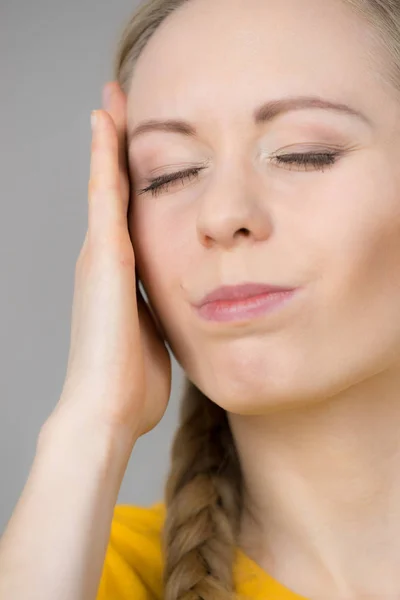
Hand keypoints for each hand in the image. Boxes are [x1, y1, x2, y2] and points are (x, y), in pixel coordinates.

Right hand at [49, 82, 171, 443]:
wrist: (106, 410)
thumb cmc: (131, 384)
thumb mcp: (156, 336)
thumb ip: (164, 314)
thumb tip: (182, 311)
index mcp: (122, 276)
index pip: (128, 215)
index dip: (132, 181)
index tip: (141, 150)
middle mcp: (106, 257)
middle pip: (114, 190)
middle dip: (117, 149)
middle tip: (118, 106)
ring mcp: (100, 254)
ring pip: (106, 183)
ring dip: (109, 141)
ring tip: (111, 100)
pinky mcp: (104, 258)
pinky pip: (104, 195)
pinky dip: (104, 158)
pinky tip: (105, 122)